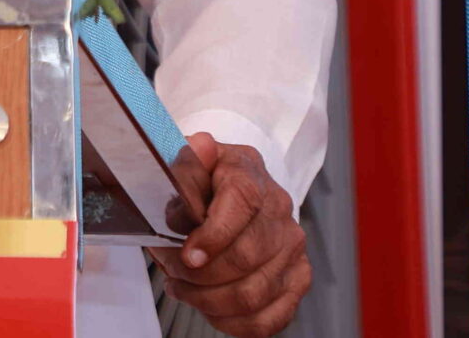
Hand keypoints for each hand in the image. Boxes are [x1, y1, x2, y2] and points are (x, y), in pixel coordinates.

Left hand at [149, 132, 311, 336]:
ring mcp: (292, 249)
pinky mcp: (297, 280)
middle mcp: (280, 211)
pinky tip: (210, 310)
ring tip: (183, 290)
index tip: (187, 256)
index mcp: (250, 175)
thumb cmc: (205, 180)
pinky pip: (269, 319)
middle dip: (200, 275)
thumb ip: (186, 159)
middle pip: (246, 257)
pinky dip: (233, 323)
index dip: (212, 236)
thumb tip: (199, 147)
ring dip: (209, 301)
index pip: (241, 204)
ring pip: (254, 293)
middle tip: (172, 272)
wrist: (233, 190)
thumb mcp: (187, 162)